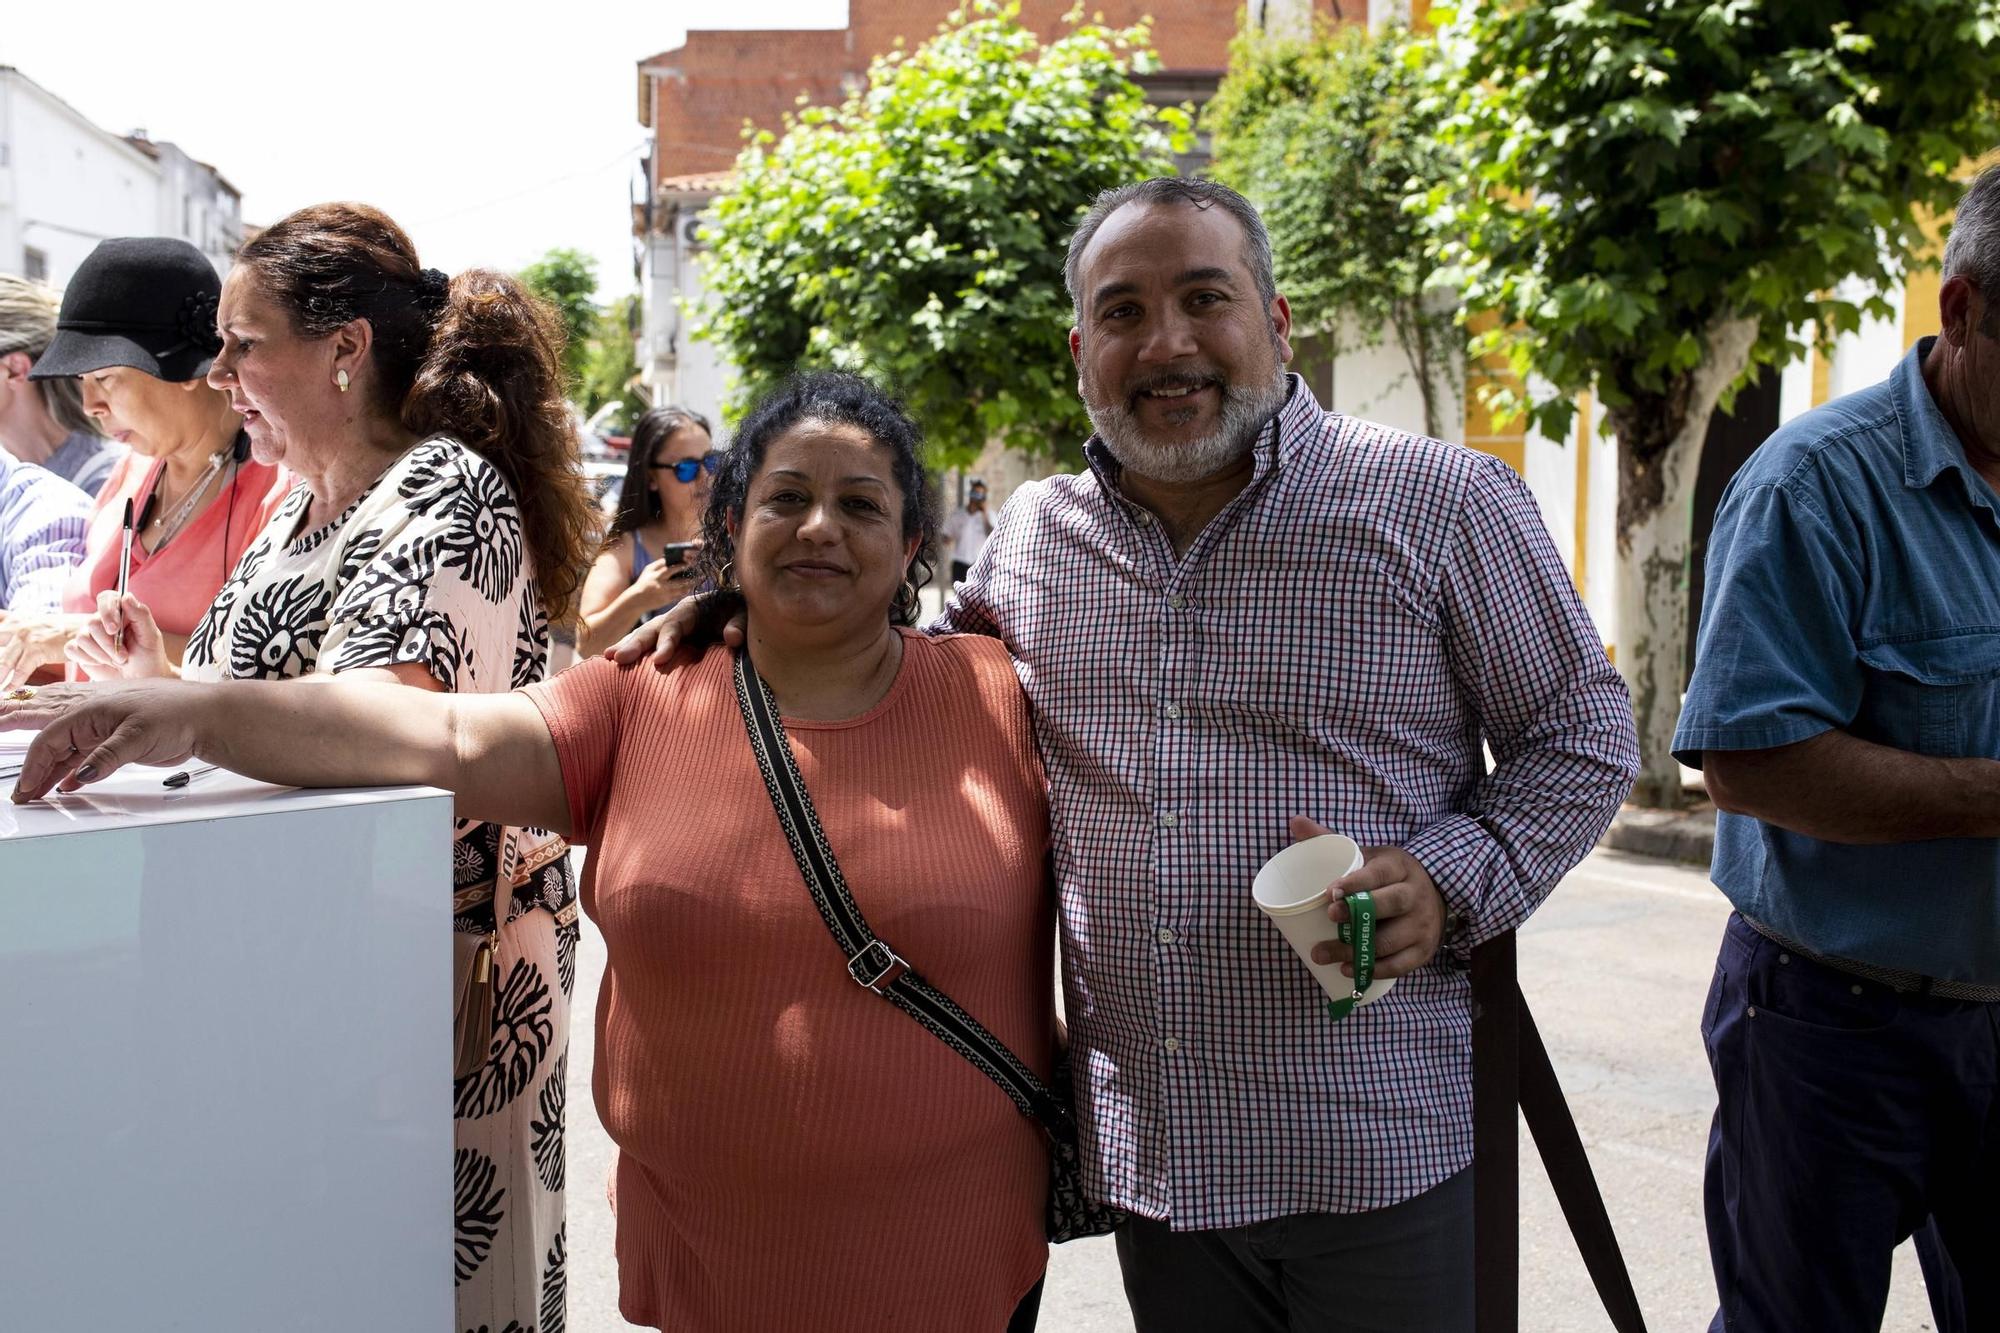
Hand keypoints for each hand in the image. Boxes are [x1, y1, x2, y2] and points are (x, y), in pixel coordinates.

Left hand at [0, 612, 86, 689]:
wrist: (84, 628)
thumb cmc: (56, 628)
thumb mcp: (28, 620)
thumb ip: (9, 624)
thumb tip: (1, 630)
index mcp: (11, 619)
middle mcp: (15, 626)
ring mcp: (26, 638)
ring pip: (2, 662)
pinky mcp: (37, 650)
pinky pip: (20, 670)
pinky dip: (12, 683)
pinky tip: (6, 691)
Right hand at [2, 680, 202, 801]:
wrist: (205, 715)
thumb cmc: (177, 712)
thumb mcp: (138, 736)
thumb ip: (107, 756)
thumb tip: (81, 775)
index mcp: (89, 710)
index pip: (49, 740)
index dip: (34, 766)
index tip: (27, 788)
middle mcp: (90, 717)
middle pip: (49, 741)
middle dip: (31, 765)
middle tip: (20, 791)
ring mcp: (102, 730)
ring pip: (65, 751)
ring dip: (48, 771)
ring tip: (35, 791)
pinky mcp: (116, 742)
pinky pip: (84, 757)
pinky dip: (72, 772)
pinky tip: (65, 785)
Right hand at [64, 591, 171, 678]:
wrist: (141, 680)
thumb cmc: (149, 657)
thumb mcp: (151, 636)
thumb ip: (141, 615)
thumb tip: (126, 596)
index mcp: (121, 612)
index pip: (106, 599)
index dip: (107, 612)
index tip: (114, 630)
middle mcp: (102, 620)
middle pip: (92, 623)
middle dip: (108, 644)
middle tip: (124, 656)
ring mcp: (90, 635)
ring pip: (82, 637)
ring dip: (101, 654)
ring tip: (116, 660)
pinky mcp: (80, 650)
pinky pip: (72, 649)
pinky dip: (88, 659)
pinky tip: (102, 663)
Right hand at [604, 590, 745, 670]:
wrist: (741, 614)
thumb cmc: (742, 612)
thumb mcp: (745, 614)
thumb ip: (740, 624)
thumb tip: (732, 638)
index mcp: (692, 609)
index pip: (675, 625)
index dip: (666, 642)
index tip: (658, 660)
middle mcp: (676, 618)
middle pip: (652, 629)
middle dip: (635, 644)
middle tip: (617, 658)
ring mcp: (670, 631)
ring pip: (645, 637)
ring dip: (628, 647)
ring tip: (608, 659)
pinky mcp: (670, 644)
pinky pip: (649, 648)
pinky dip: (635, 656)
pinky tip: (615, 665)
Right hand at [630, 556, 695, 611]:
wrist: (636, 600)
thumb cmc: (643, 583)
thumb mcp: (647, 571)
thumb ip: (658, 564)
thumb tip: (669, 557)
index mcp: (656, 575)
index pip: (670, 568)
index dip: (681, 565)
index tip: (689, 562)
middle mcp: (661, 583)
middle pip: (678, 579)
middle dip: (689, 576)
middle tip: (698, 573)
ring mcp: (664, 593)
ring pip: (680, 588)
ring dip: (690, 584)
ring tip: (697, 580)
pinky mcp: (666, 600)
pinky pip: (678, 596)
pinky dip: (685, 592)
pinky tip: (689, 588)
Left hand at [1289, 815, 1448, 980]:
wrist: (1433, 896)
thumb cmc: (1387, 876)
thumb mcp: (1367, 855)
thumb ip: (1331, 840)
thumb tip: (1295, 822)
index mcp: (1399, 867)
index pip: (1379, 874)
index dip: (1355, 883)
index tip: (1329, 892)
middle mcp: (1415, 895)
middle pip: (1390, 905)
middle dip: (1357, 914)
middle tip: (1329, 918)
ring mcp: (1422, 925)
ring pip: (1389, 941)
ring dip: (1355, 951)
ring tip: (1322, 954)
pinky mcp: (1423, 950)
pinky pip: (1399, 964)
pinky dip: (1373, 970)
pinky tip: (1349, 970)